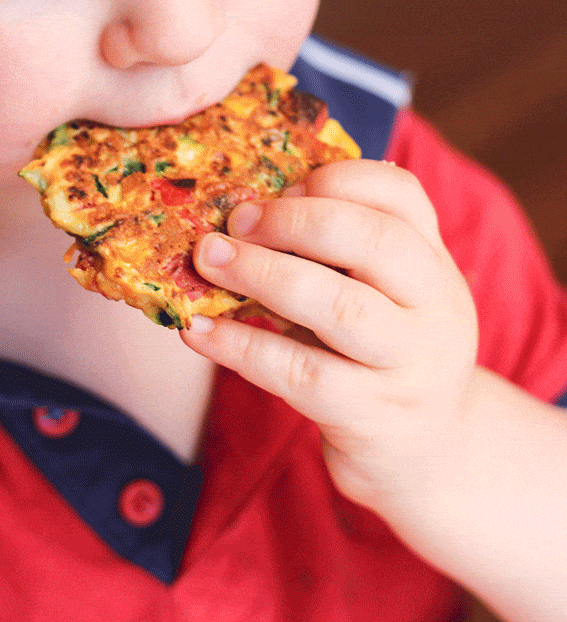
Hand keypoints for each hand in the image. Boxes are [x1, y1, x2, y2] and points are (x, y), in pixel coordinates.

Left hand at [180, 159, 479, 528]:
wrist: (428, 456)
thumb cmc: (382, 353)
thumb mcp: (381, 292)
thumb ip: (336, 250)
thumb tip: (244, 207)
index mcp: (433, 258)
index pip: (400, 193)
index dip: (336, 179)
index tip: (280, 187)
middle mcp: (436, 306)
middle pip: (374, 241)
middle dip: (293, 222)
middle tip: (235, 221)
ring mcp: (409, 365)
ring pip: (339, 307)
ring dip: (262, 275)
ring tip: (207, 260)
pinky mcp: (372, 418)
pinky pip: (300, 374)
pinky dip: (242, 346)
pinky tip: (198, 331)